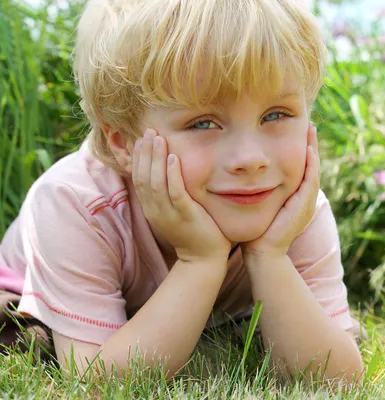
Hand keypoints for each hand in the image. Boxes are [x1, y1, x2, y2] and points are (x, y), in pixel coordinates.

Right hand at [132, 129, 230, 262]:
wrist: (203, 259)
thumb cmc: (192, 232)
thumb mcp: (174, 212)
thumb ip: (168, 194)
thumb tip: (167, 173)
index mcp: (151, 209)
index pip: (138, 179)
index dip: (138, 158)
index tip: (141, 139)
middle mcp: (155, 211)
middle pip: (143, 177)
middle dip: (145, 152)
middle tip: (148, 131)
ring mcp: (169, 214)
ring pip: (156, 182)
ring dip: (156, 158)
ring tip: (158, 138)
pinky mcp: (186, 215)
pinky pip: (175, 192)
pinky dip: (173, 173)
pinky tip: (174, 157)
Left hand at [242, 122, 319, 257]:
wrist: (262, 253)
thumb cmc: (256, 232)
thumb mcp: (258, 204)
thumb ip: (256, 190)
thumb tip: (241, 174)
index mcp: (295, 197)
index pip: (301, 167)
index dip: (301, 149)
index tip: (296, 129)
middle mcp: (304, 198)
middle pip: (311, 165)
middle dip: (310, 143)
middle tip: (309, 123)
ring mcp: (306, 202)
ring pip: (313, 169)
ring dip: (312, 149)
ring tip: (310, 129)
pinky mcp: (304, 206)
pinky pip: (310, 180)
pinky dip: (311, 164)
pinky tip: (308, 149)